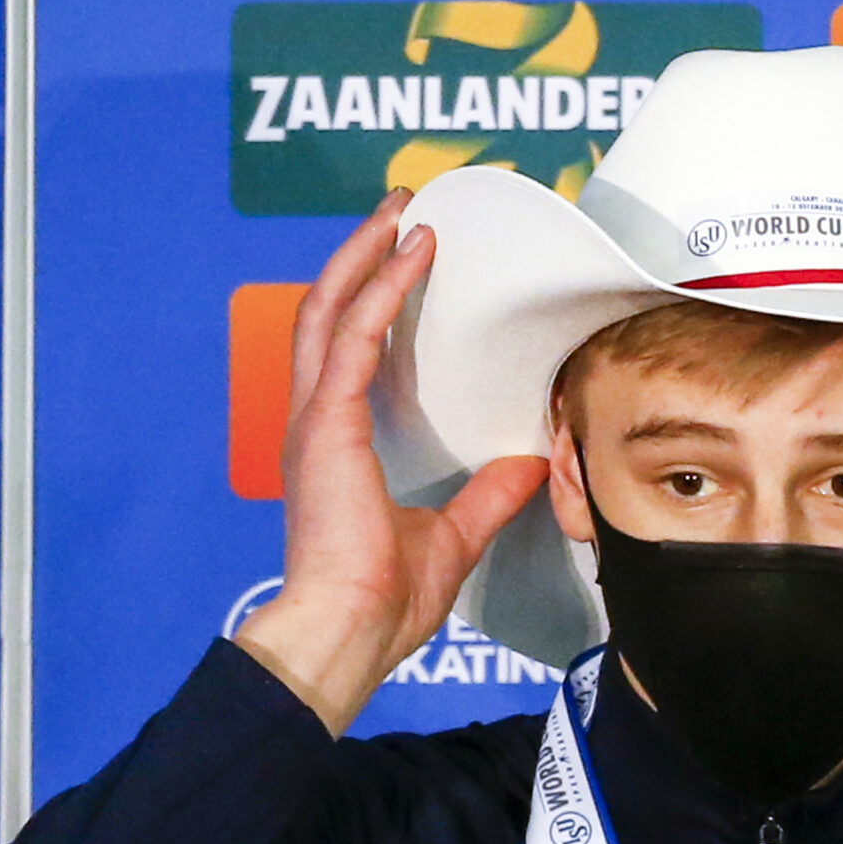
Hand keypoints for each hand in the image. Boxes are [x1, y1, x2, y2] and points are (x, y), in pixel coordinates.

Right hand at [237, 190, 548, 733]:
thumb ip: (487, 496)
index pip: (347, 351)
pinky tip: (411, 255)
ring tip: (402, 212)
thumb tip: (529, 464)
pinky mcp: (325, 423)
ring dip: (366, 253)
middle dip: (364, 256)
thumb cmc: (384, 603)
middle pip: (329, 312)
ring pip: (330, 307)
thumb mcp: (453, 537)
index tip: (409, 261)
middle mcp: (314, 422)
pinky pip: (353, 334)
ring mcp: (313, 419)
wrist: (349, 632)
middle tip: (402, 213)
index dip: (373, 300)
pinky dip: (382, 287)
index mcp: (334, 445)